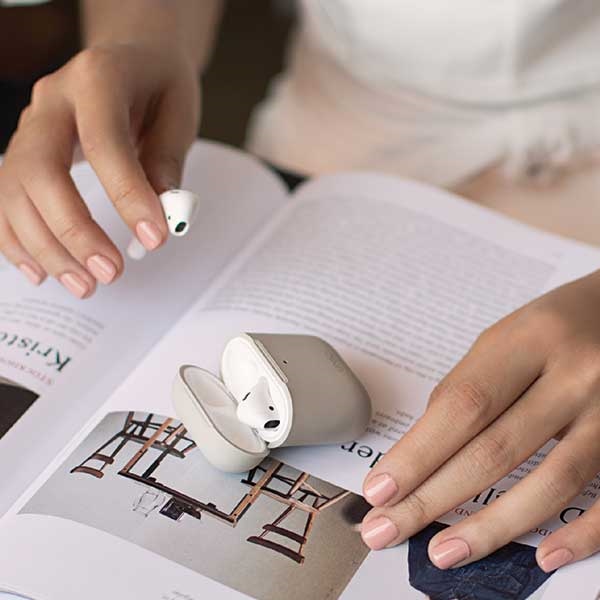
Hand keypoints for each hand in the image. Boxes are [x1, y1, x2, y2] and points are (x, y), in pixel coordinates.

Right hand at [0, 42, 198, 296]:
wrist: (130, 61)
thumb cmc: (158, 87)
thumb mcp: (178, 113)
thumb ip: (166, 160)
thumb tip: (163, 214)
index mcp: (96, 77)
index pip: (104, 141)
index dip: (127, 194)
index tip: (155, 237)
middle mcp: (50, 100)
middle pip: (40, 169)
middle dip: (73, 230)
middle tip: (109, 274)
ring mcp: (29, 127)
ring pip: (14, 191)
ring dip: (45, 247)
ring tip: (84, 286)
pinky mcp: (22, 153)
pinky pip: (4, 199)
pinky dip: (17, 240)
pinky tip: (41, 272)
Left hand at [361, 271, 599, 572]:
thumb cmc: (557, 326)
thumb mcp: (507, 337)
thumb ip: (471, 388)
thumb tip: (425, 450)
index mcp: (528, 339)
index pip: (462, 405)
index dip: (418, 453)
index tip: (379, 489)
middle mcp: (575, 373)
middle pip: (495, 449)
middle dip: (433, 498)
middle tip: (387, 529)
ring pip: (551, 482)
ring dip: (490, 527)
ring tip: (444, 553)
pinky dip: (580, 534)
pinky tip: (543, 557)